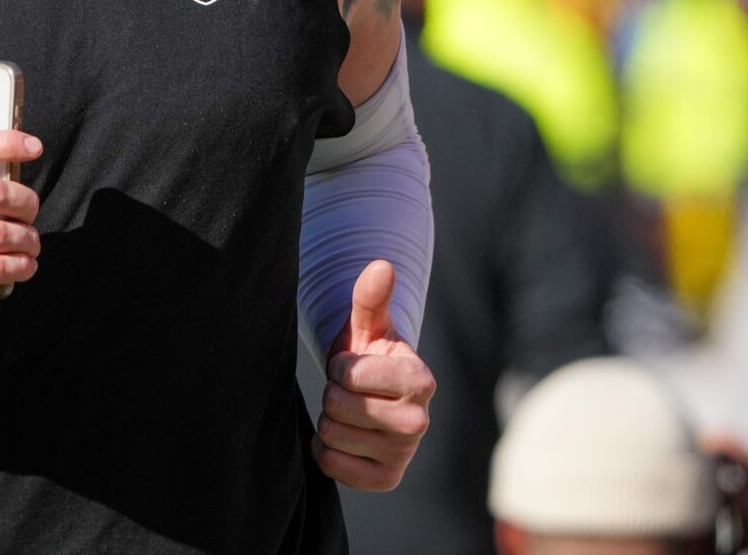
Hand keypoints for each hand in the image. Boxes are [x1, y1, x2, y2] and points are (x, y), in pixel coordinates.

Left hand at [314, 260, 433, 490]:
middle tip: (349, 391)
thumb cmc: (369, 355)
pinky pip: (331, 465)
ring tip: (350, 411)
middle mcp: (419, 422)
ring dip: (329, 420)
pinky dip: (326, 450)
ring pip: (331, 434)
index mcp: (420, 381)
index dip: (340, 366)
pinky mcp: (385, 480)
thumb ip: (371, 297)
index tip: (353, 366)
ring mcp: (403, 454)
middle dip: (332, 393)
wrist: (374, 397)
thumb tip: (380, 266)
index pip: (349, 374)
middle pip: (337, 406)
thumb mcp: (368, 324)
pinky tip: (346, 436)